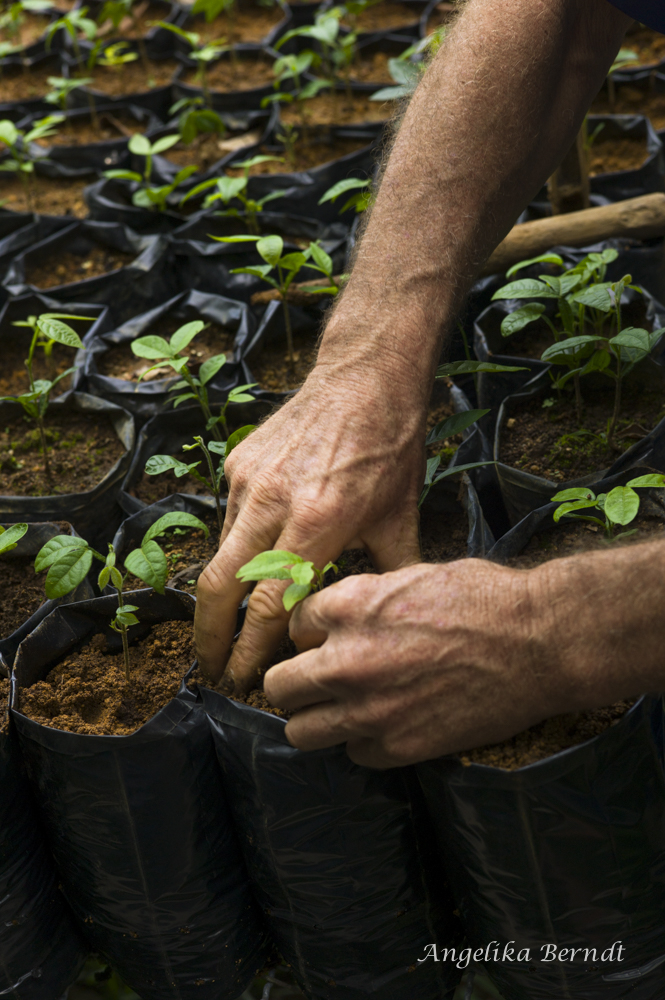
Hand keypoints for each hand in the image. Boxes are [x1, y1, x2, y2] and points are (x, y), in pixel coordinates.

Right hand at [195, 362, 427, 692]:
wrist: (365, 378)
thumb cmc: (389, 450)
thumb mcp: (401, 516)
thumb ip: (390, 574)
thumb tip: (387, 621)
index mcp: (318, 523)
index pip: (268, 605)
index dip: (250, 651)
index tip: (244, 681)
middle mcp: (274, 503)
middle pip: (220, 587)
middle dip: (209, 638)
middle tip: (211, 672)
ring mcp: (250, 481)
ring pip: (220, 554)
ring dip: (217, 600)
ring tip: (223, 631)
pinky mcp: (238, 464)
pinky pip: (229, 520)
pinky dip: (235, 550)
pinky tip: (249, 565)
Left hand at [263, 557, 616, 767]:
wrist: (539, 642)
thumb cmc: (485, 598)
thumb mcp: (412, 576)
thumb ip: (366, 600)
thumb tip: (342, 615)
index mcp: (348, 607)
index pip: (292, 627)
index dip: (310, 634)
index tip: (325, 641)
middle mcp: (345, 660)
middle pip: (280, 684)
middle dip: (296, 682)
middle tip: (318, 682)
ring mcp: (368, 709)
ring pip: (301, 731)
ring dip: (318, 720)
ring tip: (342, 712)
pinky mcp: (396, 747)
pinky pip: (354, 754)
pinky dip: (365, 743)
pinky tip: (389, 725)